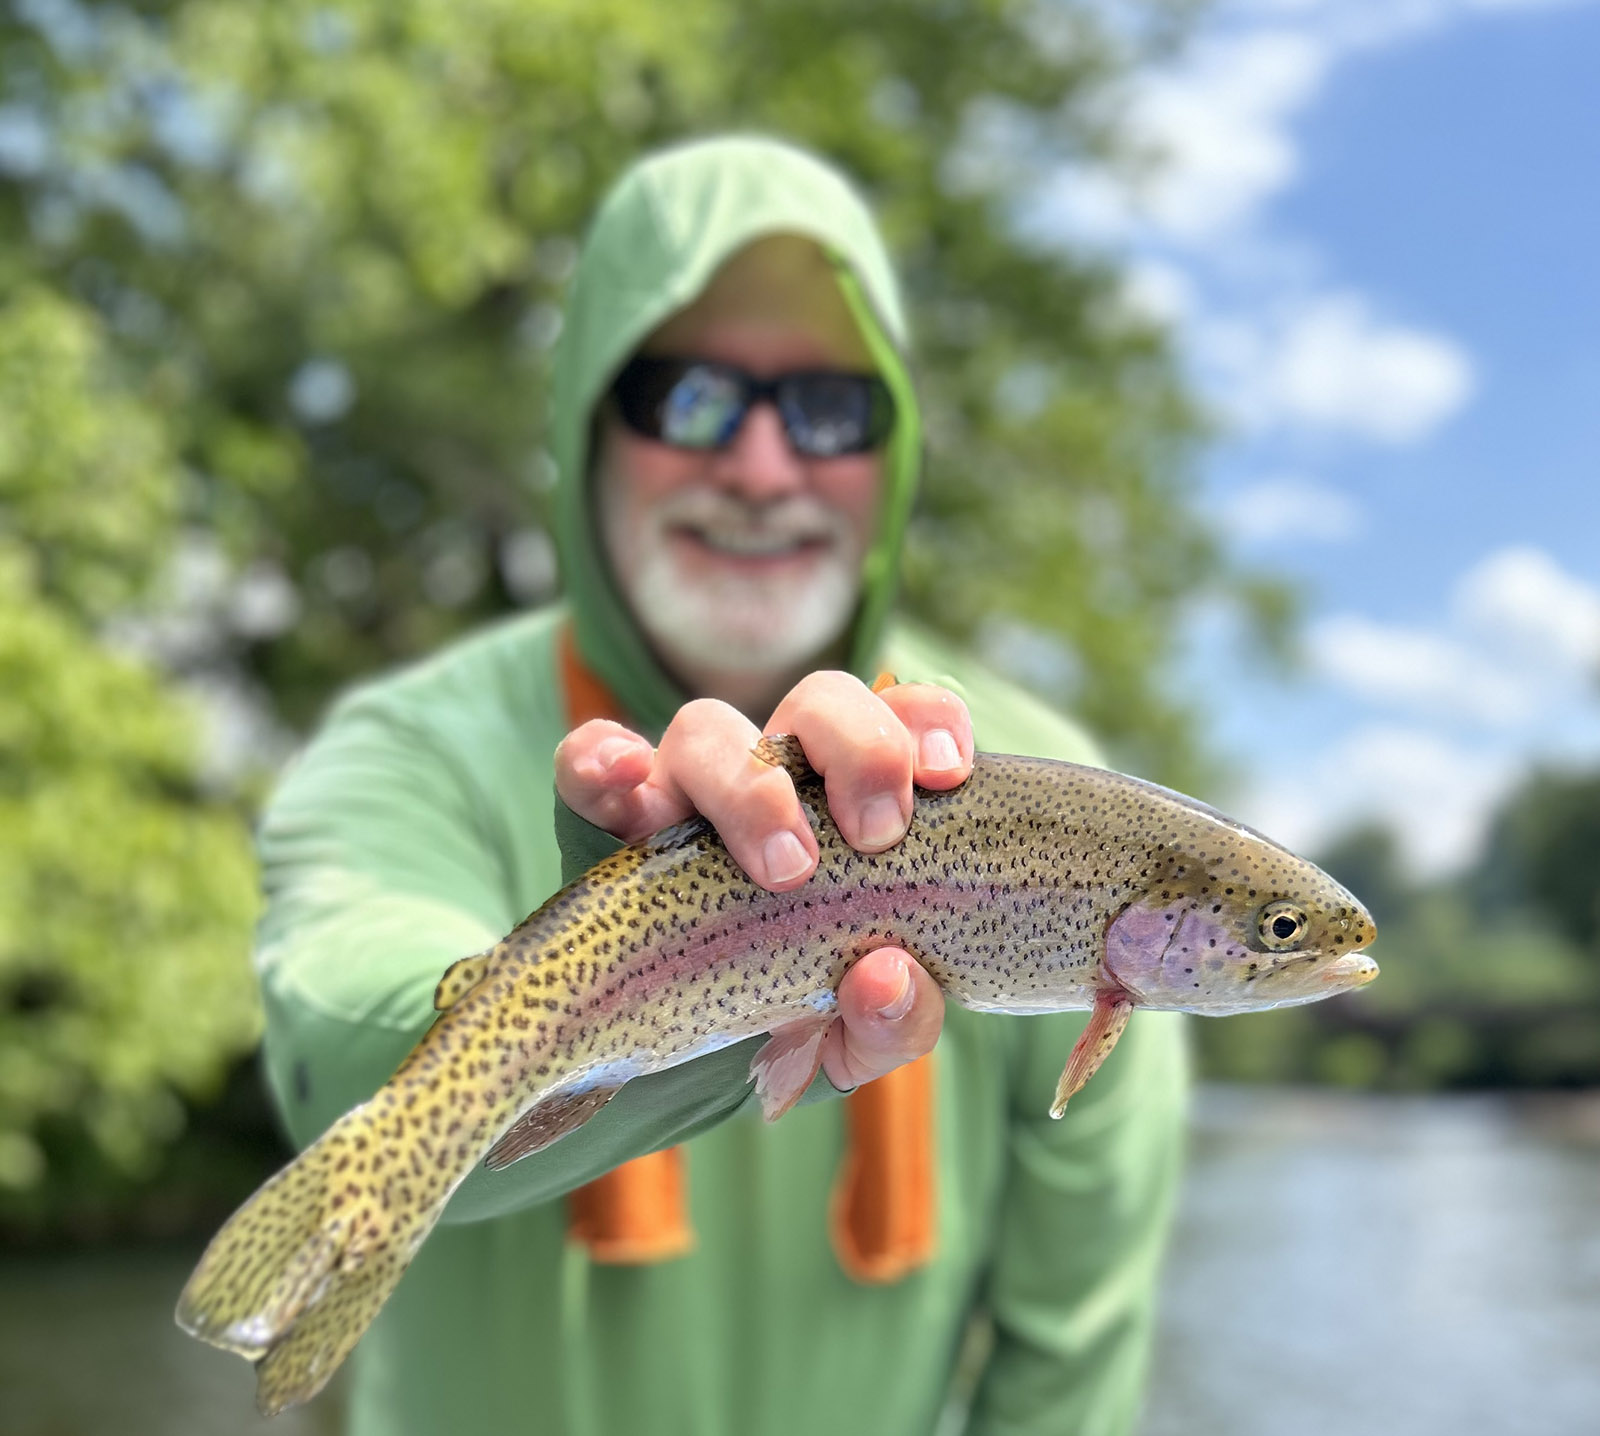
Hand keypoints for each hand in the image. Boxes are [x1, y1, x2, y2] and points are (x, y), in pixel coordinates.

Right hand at [554, 671, 973, 1088]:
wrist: (695, 1071)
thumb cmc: (799, 1019)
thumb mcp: (859, 1040)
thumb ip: (895, 1020)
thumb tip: (887, 974)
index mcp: (855, 804)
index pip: (901, 718)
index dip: (929, 722)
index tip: (947, 776)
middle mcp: (777, 779)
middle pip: (817, 702)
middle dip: (859, 748)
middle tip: (878, 835)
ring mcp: (687, 797)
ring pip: (707, 729)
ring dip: (748, 783)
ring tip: (783, 870)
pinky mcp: (608, 828)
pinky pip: (588, 768)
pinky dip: (601, 759)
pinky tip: (625, 780)